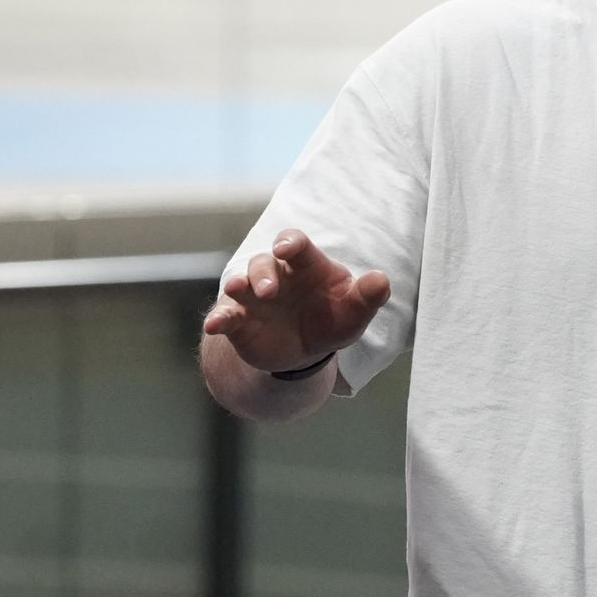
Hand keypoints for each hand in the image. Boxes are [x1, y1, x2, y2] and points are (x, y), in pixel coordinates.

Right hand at [202, 230, 390, 376]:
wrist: (304, 353)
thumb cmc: (332, 320)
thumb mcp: (353, 313)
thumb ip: (368, 297)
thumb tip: (381, 280)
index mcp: (306, 266)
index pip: (296, 244)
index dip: (289, 243)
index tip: (285, 249)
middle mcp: (276, 275)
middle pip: (263, 262)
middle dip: (263, 273)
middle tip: (269, 290)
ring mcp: (253, 298)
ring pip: (240, 282)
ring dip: (238, 285)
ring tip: (238, 290)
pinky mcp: (238, 321)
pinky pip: (224, 315)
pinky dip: (218, 318)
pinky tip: (214, 326)